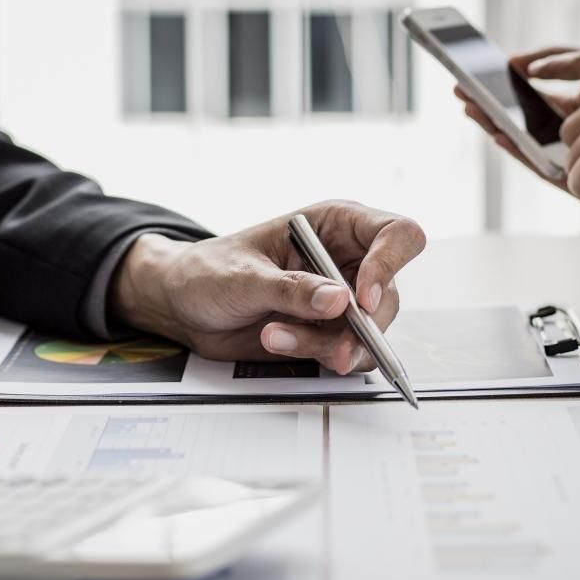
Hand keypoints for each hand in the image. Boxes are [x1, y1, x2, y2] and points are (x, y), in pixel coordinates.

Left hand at [109, 201, 425, 374]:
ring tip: (276, 338)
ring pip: (370, 330)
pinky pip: (350, 351)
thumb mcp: (244, 277)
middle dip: (359, 326)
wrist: (184, 305)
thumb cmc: (208, 272)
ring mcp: (340, 298)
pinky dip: (322, 356)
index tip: (361, 300)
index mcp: (334, 223)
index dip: (388, 266)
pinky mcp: (329, 331)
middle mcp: (345, 258)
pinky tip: (281, 344)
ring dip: (330, 344)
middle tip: (331, 346)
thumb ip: (291, 289)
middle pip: (388, 294)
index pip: (395, 234)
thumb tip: (339, 300)